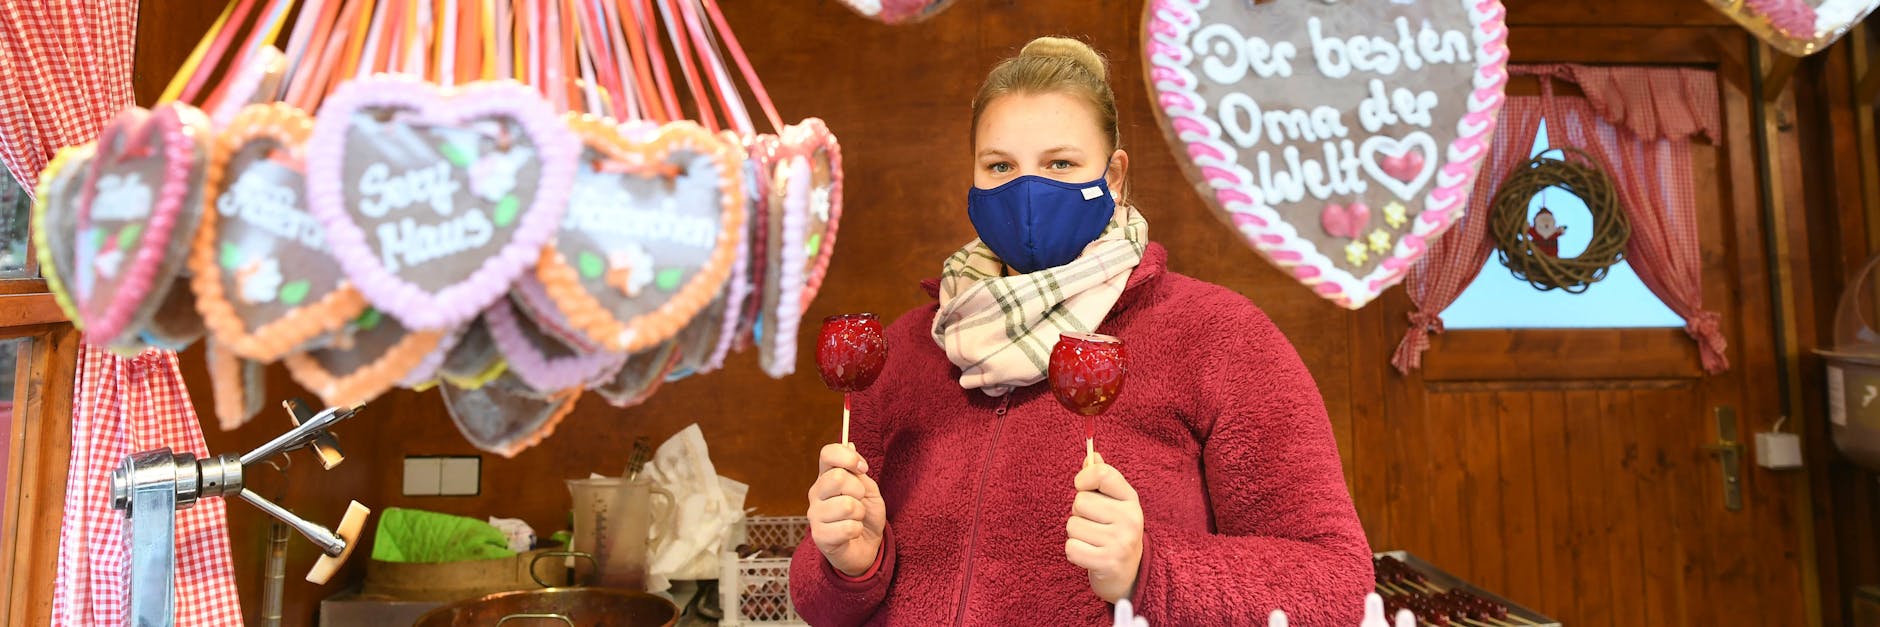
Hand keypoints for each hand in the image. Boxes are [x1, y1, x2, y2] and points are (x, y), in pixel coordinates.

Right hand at [807, 443, 886, 576]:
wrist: (866, 548)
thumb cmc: (865, 516)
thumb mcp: (868, 490)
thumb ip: (858, 471)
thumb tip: (850, 444)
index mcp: (826, 477)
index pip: (828, 454)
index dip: (848, 457)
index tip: (863, 468)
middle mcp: (816, 494)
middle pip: (837, 478)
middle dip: (858, 490)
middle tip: (859, 501)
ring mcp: (815, 515)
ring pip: (847, 505)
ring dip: (860, 514)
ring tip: (856, 519)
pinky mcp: (820, 537)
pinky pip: (848, 528)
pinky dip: (857, 530)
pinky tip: (852, 533)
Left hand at [1066, 452, 1143, 602]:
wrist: (1128, 572)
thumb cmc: (1115, 530)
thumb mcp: (1114, 502)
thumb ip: (1102, 479)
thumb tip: (1092, 455)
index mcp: (1131, 499)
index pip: (1102, 474)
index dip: (1083, 478)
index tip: (1081, 486)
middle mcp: (1130, 519)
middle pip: (1080, 501)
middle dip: (1079, 512)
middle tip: (1093, 523)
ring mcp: (1120, 542)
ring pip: (1072, 525)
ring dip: (1076, 534)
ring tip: (1092, 540)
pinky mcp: (1108, 562)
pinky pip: (1071, 548)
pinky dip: (1074, 552)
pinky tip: (1089, 554)